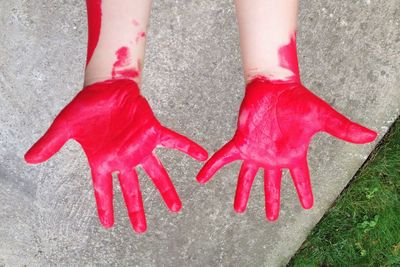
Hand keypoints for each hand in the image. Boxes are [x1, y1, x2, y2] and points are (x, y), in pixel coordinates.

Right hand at [25, 79, 207, 232]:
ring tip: (177, 207)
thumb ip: (50, 144)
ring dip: (166, 190)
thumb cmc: (86, 106)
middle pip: (131, 189)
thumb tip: (28, 159)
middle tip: (142, 229)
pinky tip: (201, 155)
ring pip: (156, 173)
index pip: (103, 189)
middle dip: (137, 209)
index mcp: (103, 160)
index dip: (105, 207)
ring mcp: (139, 146)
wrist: (104, 86)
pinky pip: (173, 142)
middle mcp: (123, 158)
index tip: (109, 225)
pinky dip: (187, 148)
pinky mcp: (152, 131)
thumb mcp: (64, 127)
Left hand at [197, 77, 375, 220]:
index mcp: (292, 155)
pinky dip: (212, 168)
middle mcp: (272, 157)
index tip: (307, 206)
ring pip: (247, 178)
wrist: (275, 85)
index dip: (304, 192)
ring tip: (238, 209)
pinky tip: (201, 178)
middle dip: (271, 201)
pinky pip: (223, 159)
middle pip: (272, 185)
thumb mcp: (322, 118)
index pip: (300, 179)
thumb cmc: (298, 100)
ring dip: (242, 194)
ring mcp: (255, 152)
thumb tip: (371, 135)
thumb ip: (342, 129)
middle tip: (270, 218)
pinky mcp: (240, 142)